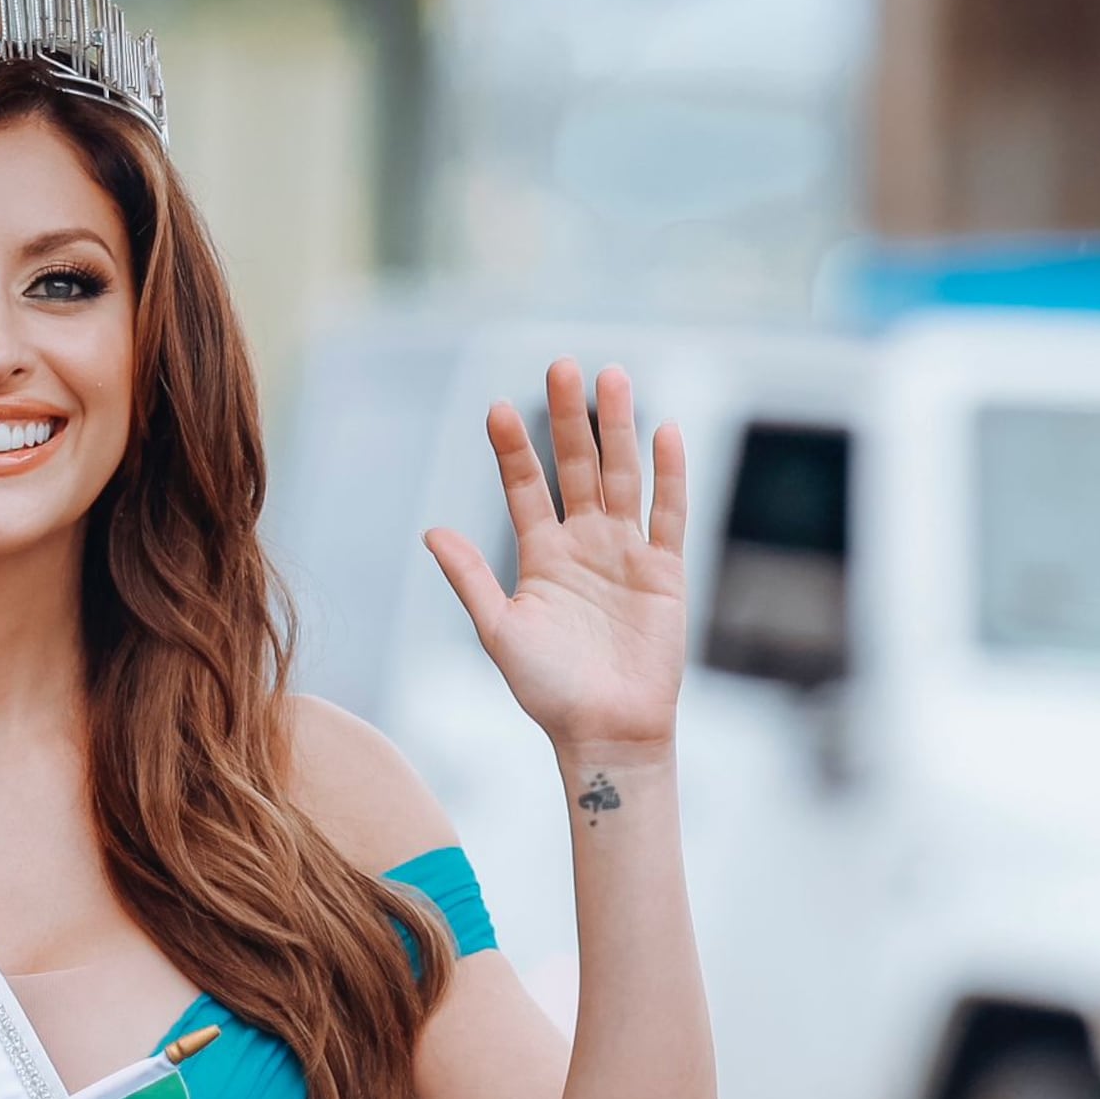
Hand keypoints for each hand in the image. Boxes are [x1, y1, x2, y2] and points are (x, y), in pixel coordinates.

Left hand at [425, 358, 688, 759]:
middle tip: (560, 366)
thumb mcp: (499, 631)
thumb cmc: (549, 691)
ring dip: (616, 429)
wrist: (605, 732)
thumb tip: (430, 530)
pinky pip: (668, 515)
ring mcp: (626, 554)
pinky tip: (663, 432)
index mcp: (540, 557)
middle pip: (576, 468)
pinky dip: (668, 475)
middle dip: (567, 418)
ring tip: (610, 377)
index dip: (513, 451)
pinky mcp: (665, 572)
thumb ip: (470, 579)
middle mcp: (583, 546)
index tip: (496, 409)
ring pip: (621, 478)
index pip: (525, 489)